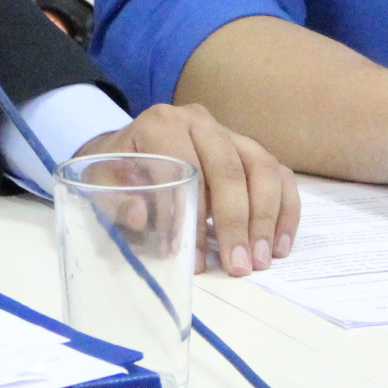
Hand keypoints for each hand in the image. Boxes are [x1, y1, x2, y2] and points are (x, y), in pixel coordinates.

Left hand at [76, 103, 299, 278]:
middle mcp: (200, 121)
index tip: (190, 256)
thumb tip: (142, 216)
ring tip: (260, 261)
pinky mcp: (251, 151)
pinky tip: (279, 246)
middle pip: (229, 168)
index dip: (189, 211)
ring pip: (262, 169)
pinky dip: (286, 211)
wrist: (130, 153)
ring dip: (265, 218)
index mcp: (161, 122)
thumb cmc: (118, 174)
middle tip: (237, 266)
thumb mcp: (102, 186)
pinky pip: (280, 176)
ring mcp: (231, 134)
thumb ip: (116, 201)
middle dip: (235, 221)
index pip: (184, 164)